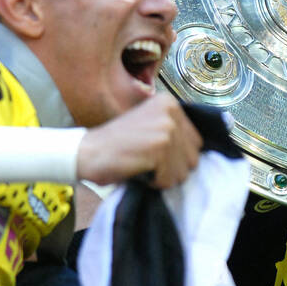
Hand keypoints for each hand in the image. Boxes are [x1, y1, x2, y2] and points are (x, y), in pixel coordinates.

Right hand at [76, 93, 202, 188]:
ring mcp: (166, 128)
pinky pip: (169, 179)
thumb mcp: (150, 125)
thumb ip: (174, 130)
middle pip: (193, 157)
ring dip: (163, 176)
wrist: (87, 152)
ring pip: (183, 171)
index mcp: (170, 102)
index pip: (196, 142)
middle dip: (172, 167)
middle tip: (146, 160)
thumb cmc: (117, 145)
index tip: (153, 153)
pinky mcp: (158, 147)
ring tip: (142, 164)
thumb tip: (199, 153)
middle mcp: (171, 111)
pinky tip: (137, 169)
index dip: (176, 156)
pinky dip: (154, 182)